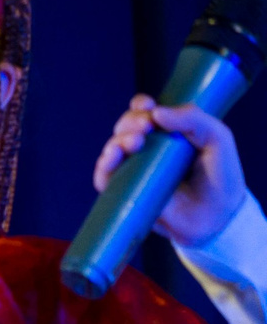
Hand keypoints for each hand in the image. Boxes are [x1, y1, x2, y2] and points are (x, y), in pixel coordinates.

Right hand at [94, 94, 248, 247]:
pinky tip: (111, 157)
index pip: (147, 113)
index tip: (146, 106)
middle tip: (145, 127)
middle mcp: (150, 150)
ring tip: (134, 143)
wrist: (217, 217)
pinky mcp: (126, 192)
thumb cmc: (221, 178)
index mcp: (170, 133)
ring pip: (113, 148)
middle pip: (126, 127)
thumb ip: (194, 119)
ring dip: (117, 140)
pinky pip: (104, 177)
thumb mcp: (218, 139)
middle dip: (130, 122)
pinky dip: (103, 165)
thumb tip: (157, 113)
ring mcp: (137, 171)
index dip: (141, 106)